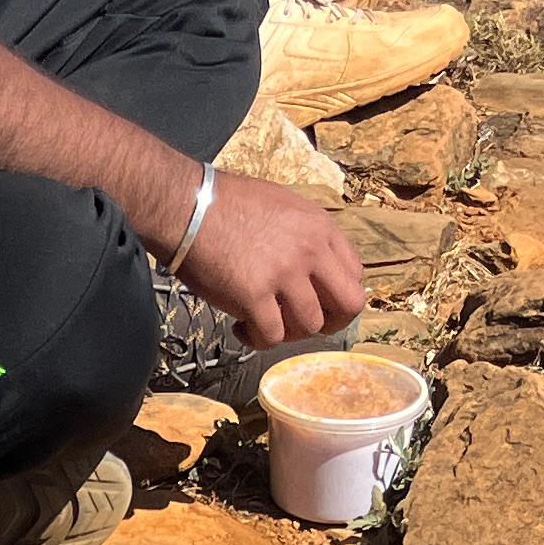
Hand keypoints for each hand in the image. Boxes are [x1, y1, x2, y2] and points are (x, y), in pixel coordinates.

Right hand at [180, 175, 368, 347]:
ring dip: (288, 332)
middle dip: (330, 323)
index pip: (355, 275)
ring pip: (309, 327)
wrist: (188, 207)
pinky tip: (241, 326)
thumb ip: (307, 237)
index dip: (337, 296)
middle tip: (302, 323)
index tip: (315, 301)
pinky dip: (257, 340)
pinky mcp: (254, 296)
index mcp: (320, 227)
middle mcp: (310, 251)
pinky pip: (271, 337)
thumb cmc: (228, 205)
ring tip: (263, 321)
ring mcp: (283, 274)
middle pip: (349, 306)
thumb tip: (314, 271)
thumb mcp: (284, 207)